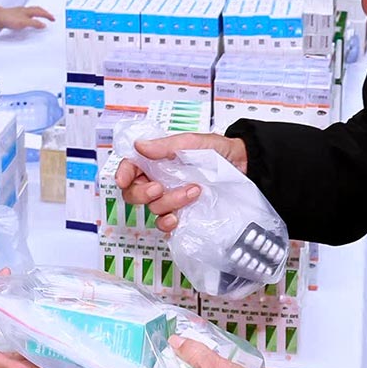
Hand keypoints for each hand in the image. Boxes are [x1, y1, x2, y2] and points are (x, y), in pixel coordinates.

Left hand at [0, 5, 53, 31]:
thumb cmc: (8, 18)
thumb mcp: (24, 23)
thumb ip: (34, 24)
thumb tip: (43, 24)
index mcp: (28, 11)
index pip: (41, 12)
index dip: (48, 15)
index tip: (53, 19)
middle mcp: (24, 11)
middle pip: (37, 10)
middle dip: (44, 13)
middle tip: (49, 16)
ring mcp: (19, 13)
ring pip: (31, 12)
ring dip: (38, 14)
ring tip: (41, 17)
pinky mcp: (14, 16)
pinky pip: (26, 16)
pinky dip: (30, 18)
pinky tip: (27, 22)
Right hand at [113, 132, 247, 233]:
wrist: (244, 166)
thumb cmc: (217, 150)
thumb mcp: (191, 142)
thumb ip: (165, 146)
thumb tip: (139, 146)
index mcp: (156, 160)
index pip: (129, 168)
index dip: (122, 174)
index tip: (124, 180)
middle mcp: (159, 180)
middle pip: (133, 193)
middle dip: (143, 193)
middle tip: (159, 187)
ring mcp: (170, 199)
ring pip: (152, 208)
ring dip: (169, 202)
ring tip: (193, 191)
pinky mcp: (182, 214)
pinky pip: (165, 225)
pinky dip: (168, 223)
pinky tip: (178, 218)